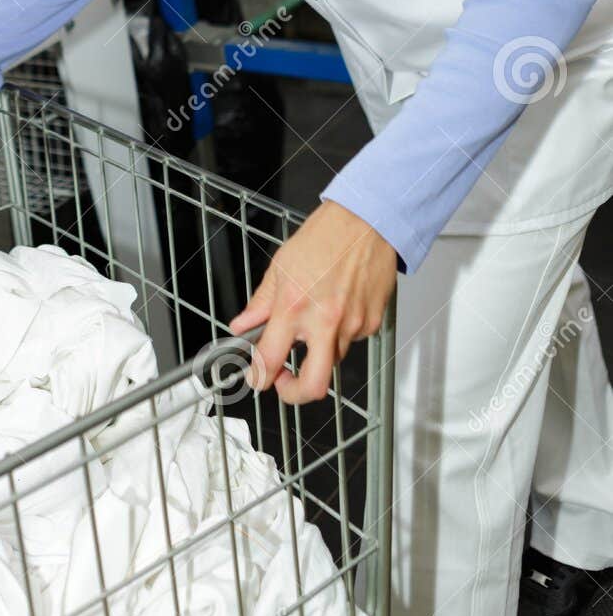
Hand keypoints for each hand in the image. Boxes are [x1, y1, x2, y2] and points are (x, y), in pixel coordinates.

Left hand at [228, 200, 397, 403]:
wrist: (368, 221)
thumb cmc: (326, 236)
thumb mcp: (281, 265)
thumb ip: (262, 302)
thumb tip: (244, 324)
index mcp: (294, 307)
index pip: (270, 359)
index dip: (258, 376)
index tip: (256, 376)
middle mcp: (324, 321)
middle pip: (312, 386)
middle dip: (293, 394)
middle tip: (284, 382)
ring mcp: (352, 325)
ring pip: (332, 359)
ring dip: (318, 350)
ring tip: (315, 320)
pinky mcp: (372, 323)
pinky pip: (351, 340)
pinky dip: (340, 332)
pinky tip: (338, 306)